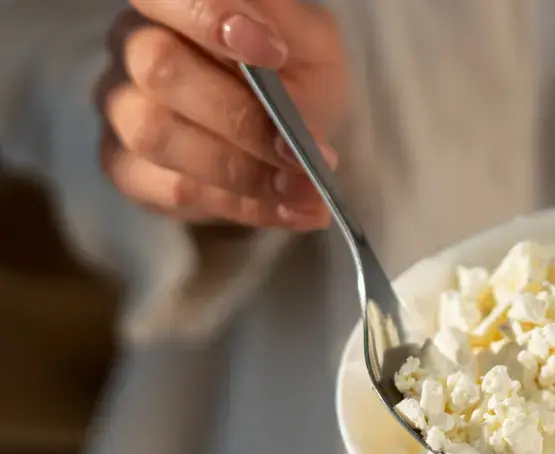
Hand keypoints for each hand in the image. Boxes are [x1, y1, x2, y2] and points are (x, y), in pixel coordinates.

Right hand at [96, 0, 348, 229]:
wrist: (292, 135)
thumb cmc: (295, 76)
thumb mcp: (309, 42)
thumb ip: (288, 27)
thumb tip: (268, 39)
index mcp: (172, 3)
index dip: (208, 17)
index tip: (272, 51)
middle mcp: (133, 47)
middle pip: (159, 70)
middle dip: (241, 117)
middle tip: (303, 148)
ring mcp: (122, 109)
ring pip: (157, 136)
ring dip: (243, 171)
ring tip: (307, 189)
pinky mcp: (127, 168)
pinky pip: (170, 190)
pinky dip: (243, 205)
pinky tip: (292, 208)